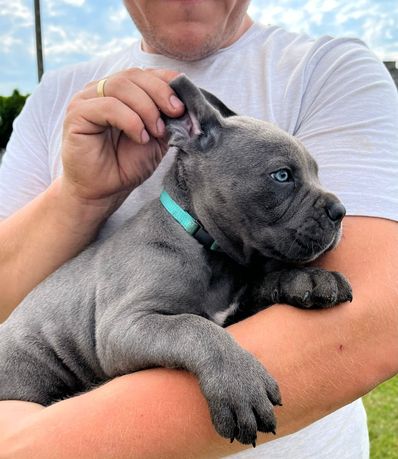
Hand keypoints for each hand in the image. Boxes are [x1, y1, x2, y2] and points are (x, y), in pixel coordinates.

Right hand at [60, 68, 184, 214]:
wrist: (104, 191)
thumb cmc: (126, 165)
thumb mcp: (157, 139)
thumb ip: (168, 120)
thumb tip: (188, 106)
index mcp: (121, 92)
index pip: (145, 74)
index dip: (167, 81)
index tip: (184, 104)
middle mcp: (102, 90)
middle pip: (134, 75)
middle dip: (160, 93)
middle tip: (175, 113)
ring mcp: (87, 99)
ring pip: (121, 86)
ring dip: (146, 108)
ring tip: (155, 132)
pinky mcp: (77, 114)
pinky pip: (108, 105)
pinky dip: (131, 120)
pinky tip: (140, 138)